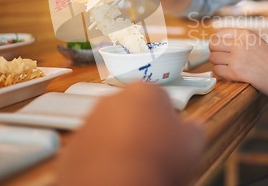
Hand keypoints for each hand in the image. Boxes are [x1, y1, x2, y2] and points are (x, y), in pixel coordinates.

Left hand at [57, 82, 204, 185]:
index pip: (160, 98)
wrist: (114, 185)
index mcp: (144, 91)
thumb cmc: (157, 159)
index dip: (167, 119)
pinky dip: (100, 158)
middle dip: (141, 125)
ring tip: (133, 165)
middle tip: (153, 150)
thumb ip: (194, 128)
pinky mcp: (73, 143)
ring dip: (119, 141)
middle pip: (132, 109)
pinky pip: (92, 148)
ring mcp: (90, 120)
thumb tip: (193, 127)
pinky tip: (113, 172)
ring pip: (109, 127)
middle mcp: (113, 99)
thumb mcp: (192, 143)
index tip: (171, 136)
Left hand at [209, 28, 267, 99]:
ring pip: (213, 58)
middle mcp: (239, 43)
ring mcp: (237, 57)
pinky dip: (221, 75)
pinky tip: (230, 75)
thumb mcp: (258, 43)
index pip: (218, 33)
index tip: (222, 50)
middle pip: (212, 45)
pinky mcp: (236, 72)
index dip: (218, 43)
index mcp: (245, 34)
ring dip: (218, 64)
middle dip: (215, 53)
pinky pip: (217, 71)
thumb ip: (241, 40)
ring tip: (229, 68)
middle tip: (223, 60)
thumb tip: (220, 42)